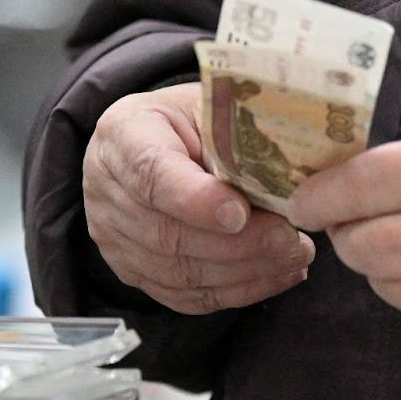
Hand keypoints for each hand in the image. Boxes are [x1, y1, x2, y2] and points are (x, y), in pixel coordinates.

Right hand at [83, 83, 314, 314]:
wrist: (148, 141)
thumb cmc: (187, 119)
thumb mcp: (208, 104)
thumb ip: (232, 134)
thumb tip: (281, 177)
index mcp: (123, 135)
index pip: (152, 174)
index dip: (196, 200)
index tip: (242, 213)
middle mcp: (106, 190)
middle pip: (167, 232)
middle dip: (237, 244)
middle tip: (290, 239)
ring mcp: (113, 237)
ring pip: (178, 271)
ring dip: (245, 271)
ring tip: (294, 256)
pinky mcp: (132, 271)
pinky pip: (185, 295)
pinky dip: (237, 291)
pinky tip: (277, 274)